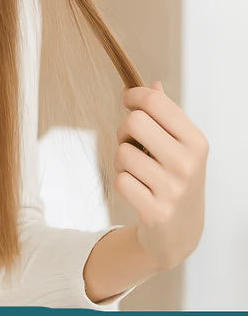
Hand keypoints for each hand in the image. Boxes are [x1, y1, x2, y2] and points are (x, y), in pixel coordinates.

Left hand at [113, 81, 208, 271]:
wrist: (181, 231)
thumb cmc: (176, 178)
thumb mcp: (180, 146)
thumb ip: (166, 115)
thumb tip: (152, 84)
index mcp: (196, 141)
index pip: (155, 102)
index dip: (133, 96)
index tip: (128, 100)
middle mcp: (187, 163)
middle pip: (134, 122)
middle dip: (124, 130)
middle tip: (131, 142)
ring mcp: (172, 189)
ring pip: (122, 152)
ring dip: (121, 159)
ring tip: (137, 170)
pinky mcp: (155, 211)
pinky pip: (120, 180)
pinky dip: (123, 181)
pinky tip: (137, 189)